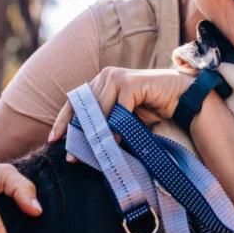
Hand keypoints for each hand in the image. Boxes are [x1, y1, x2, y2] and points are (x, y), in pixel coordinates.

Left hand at [47, 67, 191, 158]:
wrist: (179, 97)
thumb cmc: (150, 108)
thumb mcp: (122, 118)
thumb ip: (104, 124)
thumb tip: (81, 147)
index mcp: (100, 82)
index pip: (75, 102)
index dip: (63, 121)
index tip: (54, 140)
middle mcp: (105, 75)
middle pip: (84, 107)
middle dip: (78, 134)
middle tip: (72, 157)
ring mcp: (117, 77)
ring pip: (99, 109)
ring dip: (96, 134)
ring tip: (93, 154)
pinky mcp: (131, 82)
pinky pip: (118, 109)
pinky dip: (116, 127)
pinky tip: (115, 142)